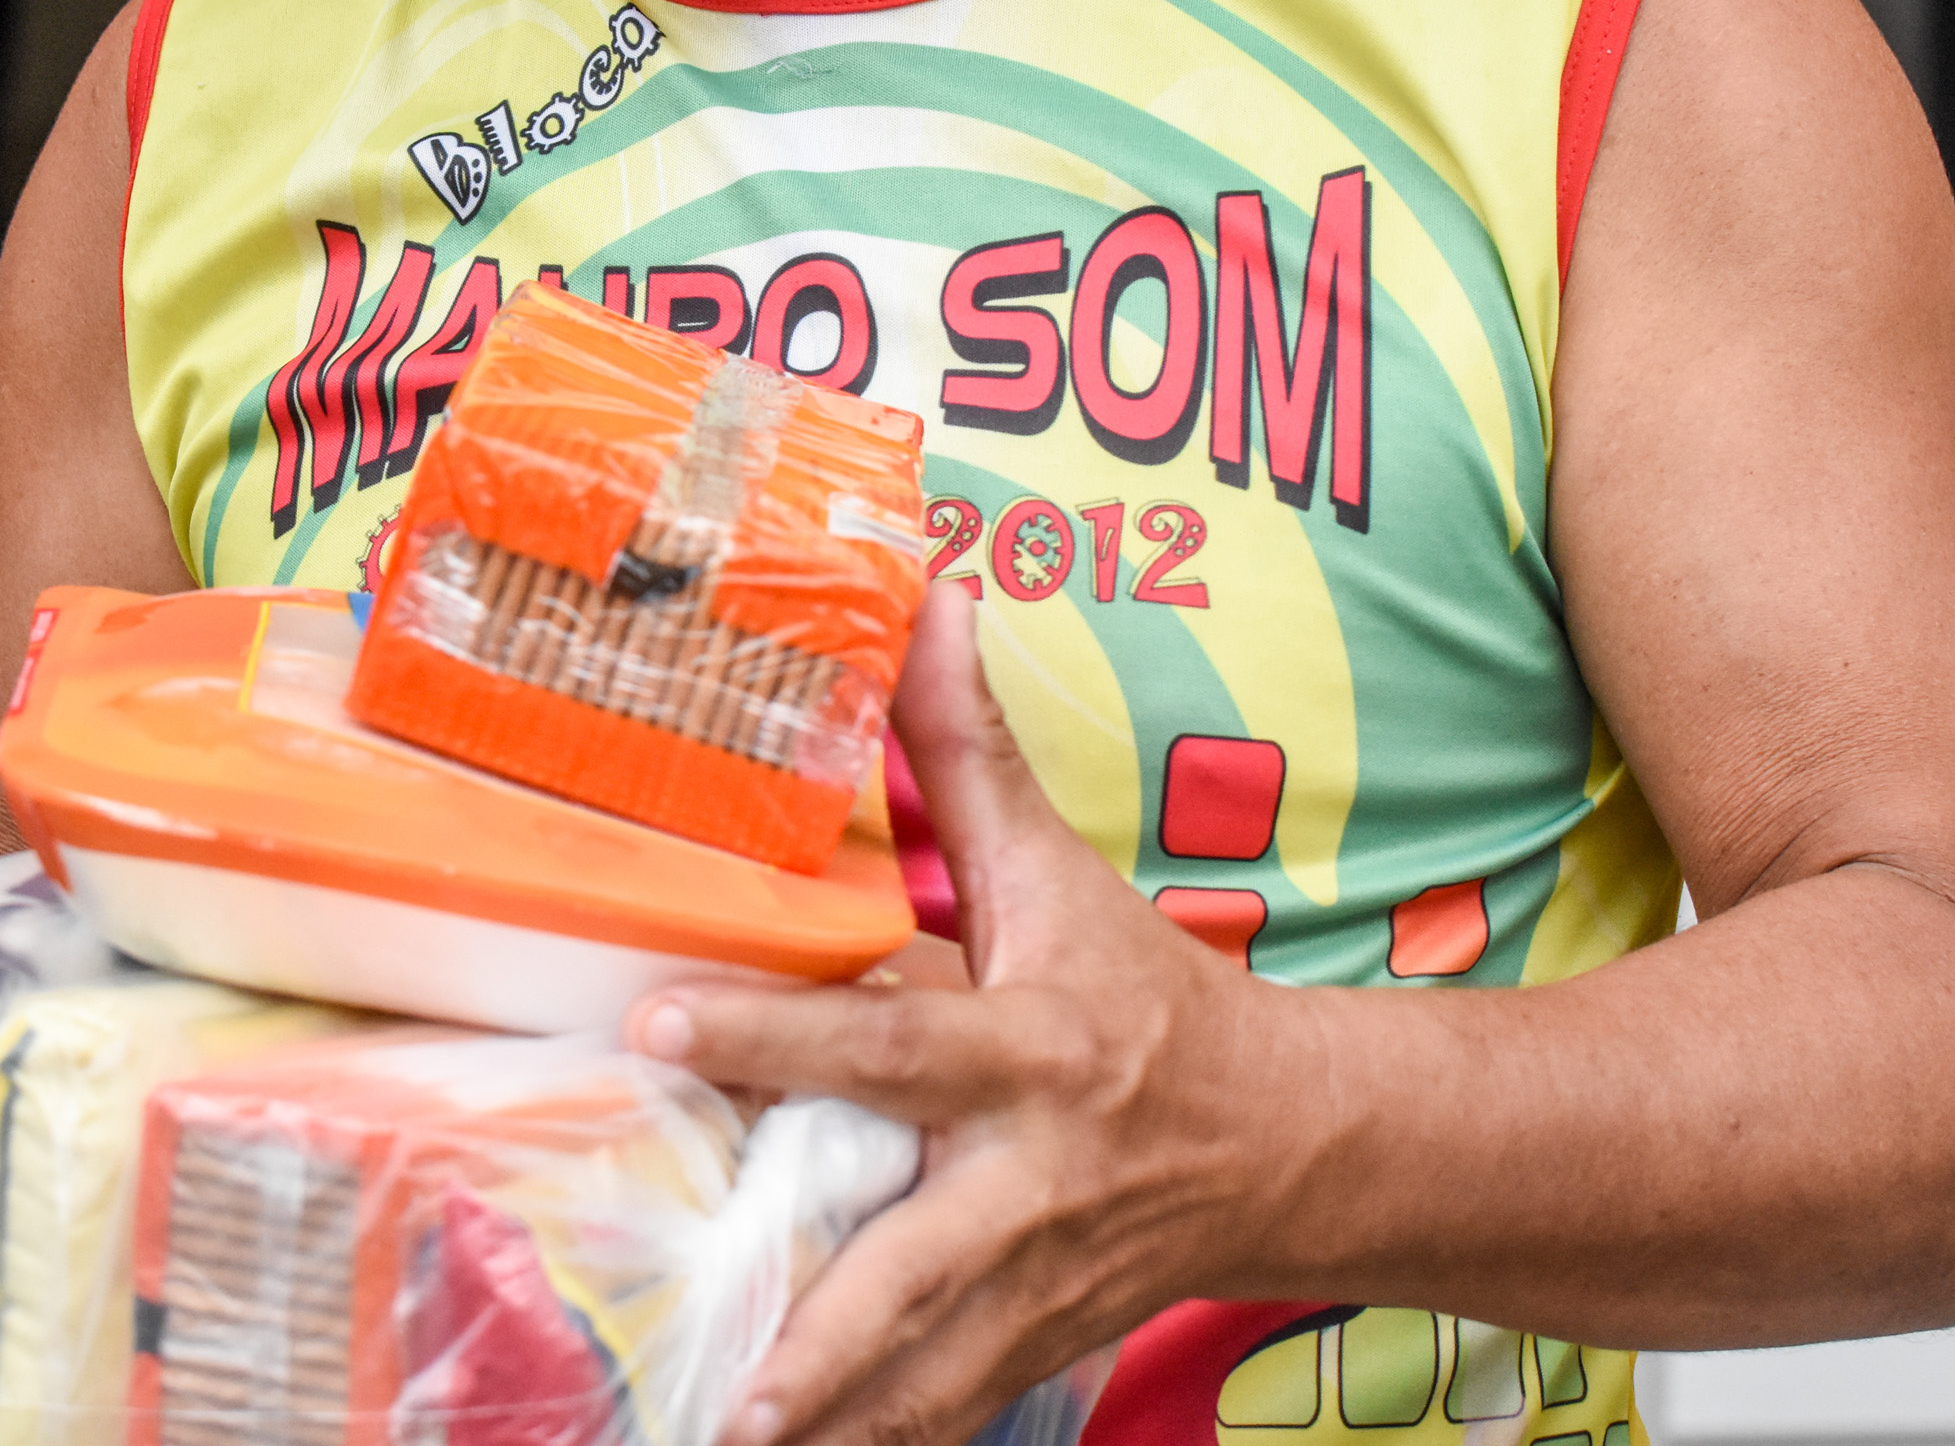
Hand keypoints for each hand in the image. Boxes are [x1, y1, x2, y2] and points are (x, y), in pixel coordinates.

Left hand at [624, 585, 1298, 1445]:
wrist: (1296, 1149)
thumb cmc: (1150, 999)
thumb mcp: (1061, 876)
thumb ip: (972, 751)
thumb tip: (926, 593)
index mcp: (1030, 1056)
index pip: (890, 1046)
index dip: (774, 1037)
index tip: (658, 1026)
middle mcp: (1028, 1185)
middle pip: (914, 1266)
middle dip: (820, 1333)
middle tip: (720, 1385)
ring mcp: (1033, 1287)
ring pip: (924, 1373)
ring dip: (833, 1423)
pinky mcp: (1030, 1348)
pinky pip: (941, 1412)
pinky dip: (872, 1444)